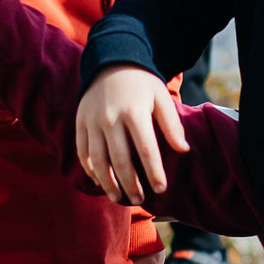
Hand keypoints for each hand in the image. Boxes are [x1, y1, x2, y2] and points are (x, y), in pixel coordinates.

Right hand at [75, 65, 188, 205]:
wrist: (111, 63)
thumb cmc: (141, 84)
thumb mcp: (161, 97)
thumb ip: (171, 124)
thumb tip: (183, 149)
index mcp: (134, 112)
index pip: (146, 150)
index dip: (153, 172)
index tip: (161, 188)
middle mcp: (110, 119)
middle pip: (120, 160)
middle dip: (130, 184)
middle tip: (140, 200)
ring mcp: (92, 122)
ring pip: (98, 160)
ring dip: (108, 183)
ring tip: (119, 198)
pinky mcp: (80, 124)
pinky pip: (83, 152)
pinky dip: (90, 170)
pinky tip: (101, 182)